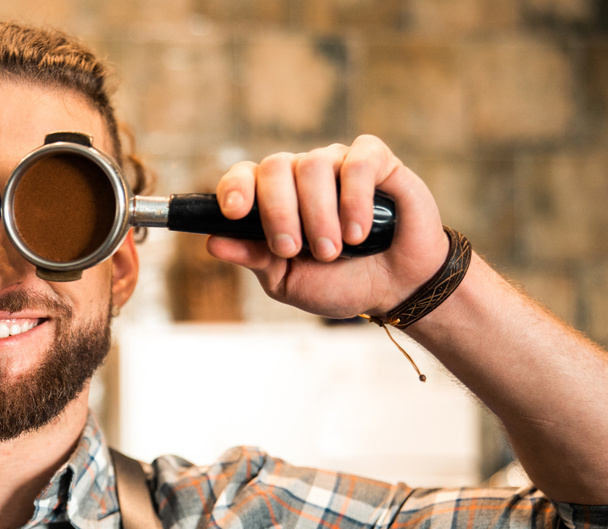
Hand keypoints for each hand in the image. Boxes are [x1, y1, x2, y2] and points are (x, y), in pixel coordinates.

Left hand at [206, 135, 448, 319]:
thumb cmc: (339, 282)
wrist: (395, 289)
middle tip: (294, 249)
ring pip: (314, 164)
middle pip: (275, 166)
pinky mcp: (378, 162)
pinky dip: (356, 198)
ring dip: (320, 214)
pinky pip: (358, 161)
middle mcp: (302, 176)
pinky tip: (361, 232)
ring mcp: (338, 164)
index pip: (244, 176)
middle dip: (278, 211)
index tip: (234, 212)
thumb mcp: (287, 280)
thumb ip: (254, 259)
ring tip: (335, 250)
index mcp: (275, 200)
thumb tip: (212, 243)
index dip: (234, 188)